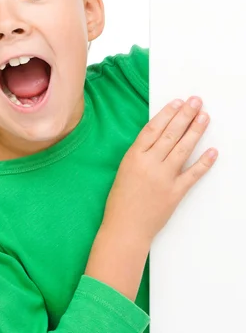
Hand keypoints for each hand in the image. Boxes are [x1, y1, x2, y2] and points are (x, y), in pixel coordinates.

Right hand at [102, 96, 217, 241]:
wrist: (125, 229)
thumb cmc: (120, 202)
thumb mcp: (123, 171)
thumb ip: (140, 155)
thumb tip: (160, 139)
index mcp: (133, 157)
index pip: (153, 129)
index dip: (167, 113)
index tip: (177, 103)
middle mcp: (149, 164)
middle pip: (171, 134)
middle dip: (185, 115)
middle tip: (196, 102)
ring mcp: (163, 178)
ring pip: (183, 148)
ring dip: (196, 131)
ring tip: (204, 117)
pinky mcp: (175, 193)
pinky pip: (193, 174)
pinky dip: (204, 162)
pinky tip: (212, 151)